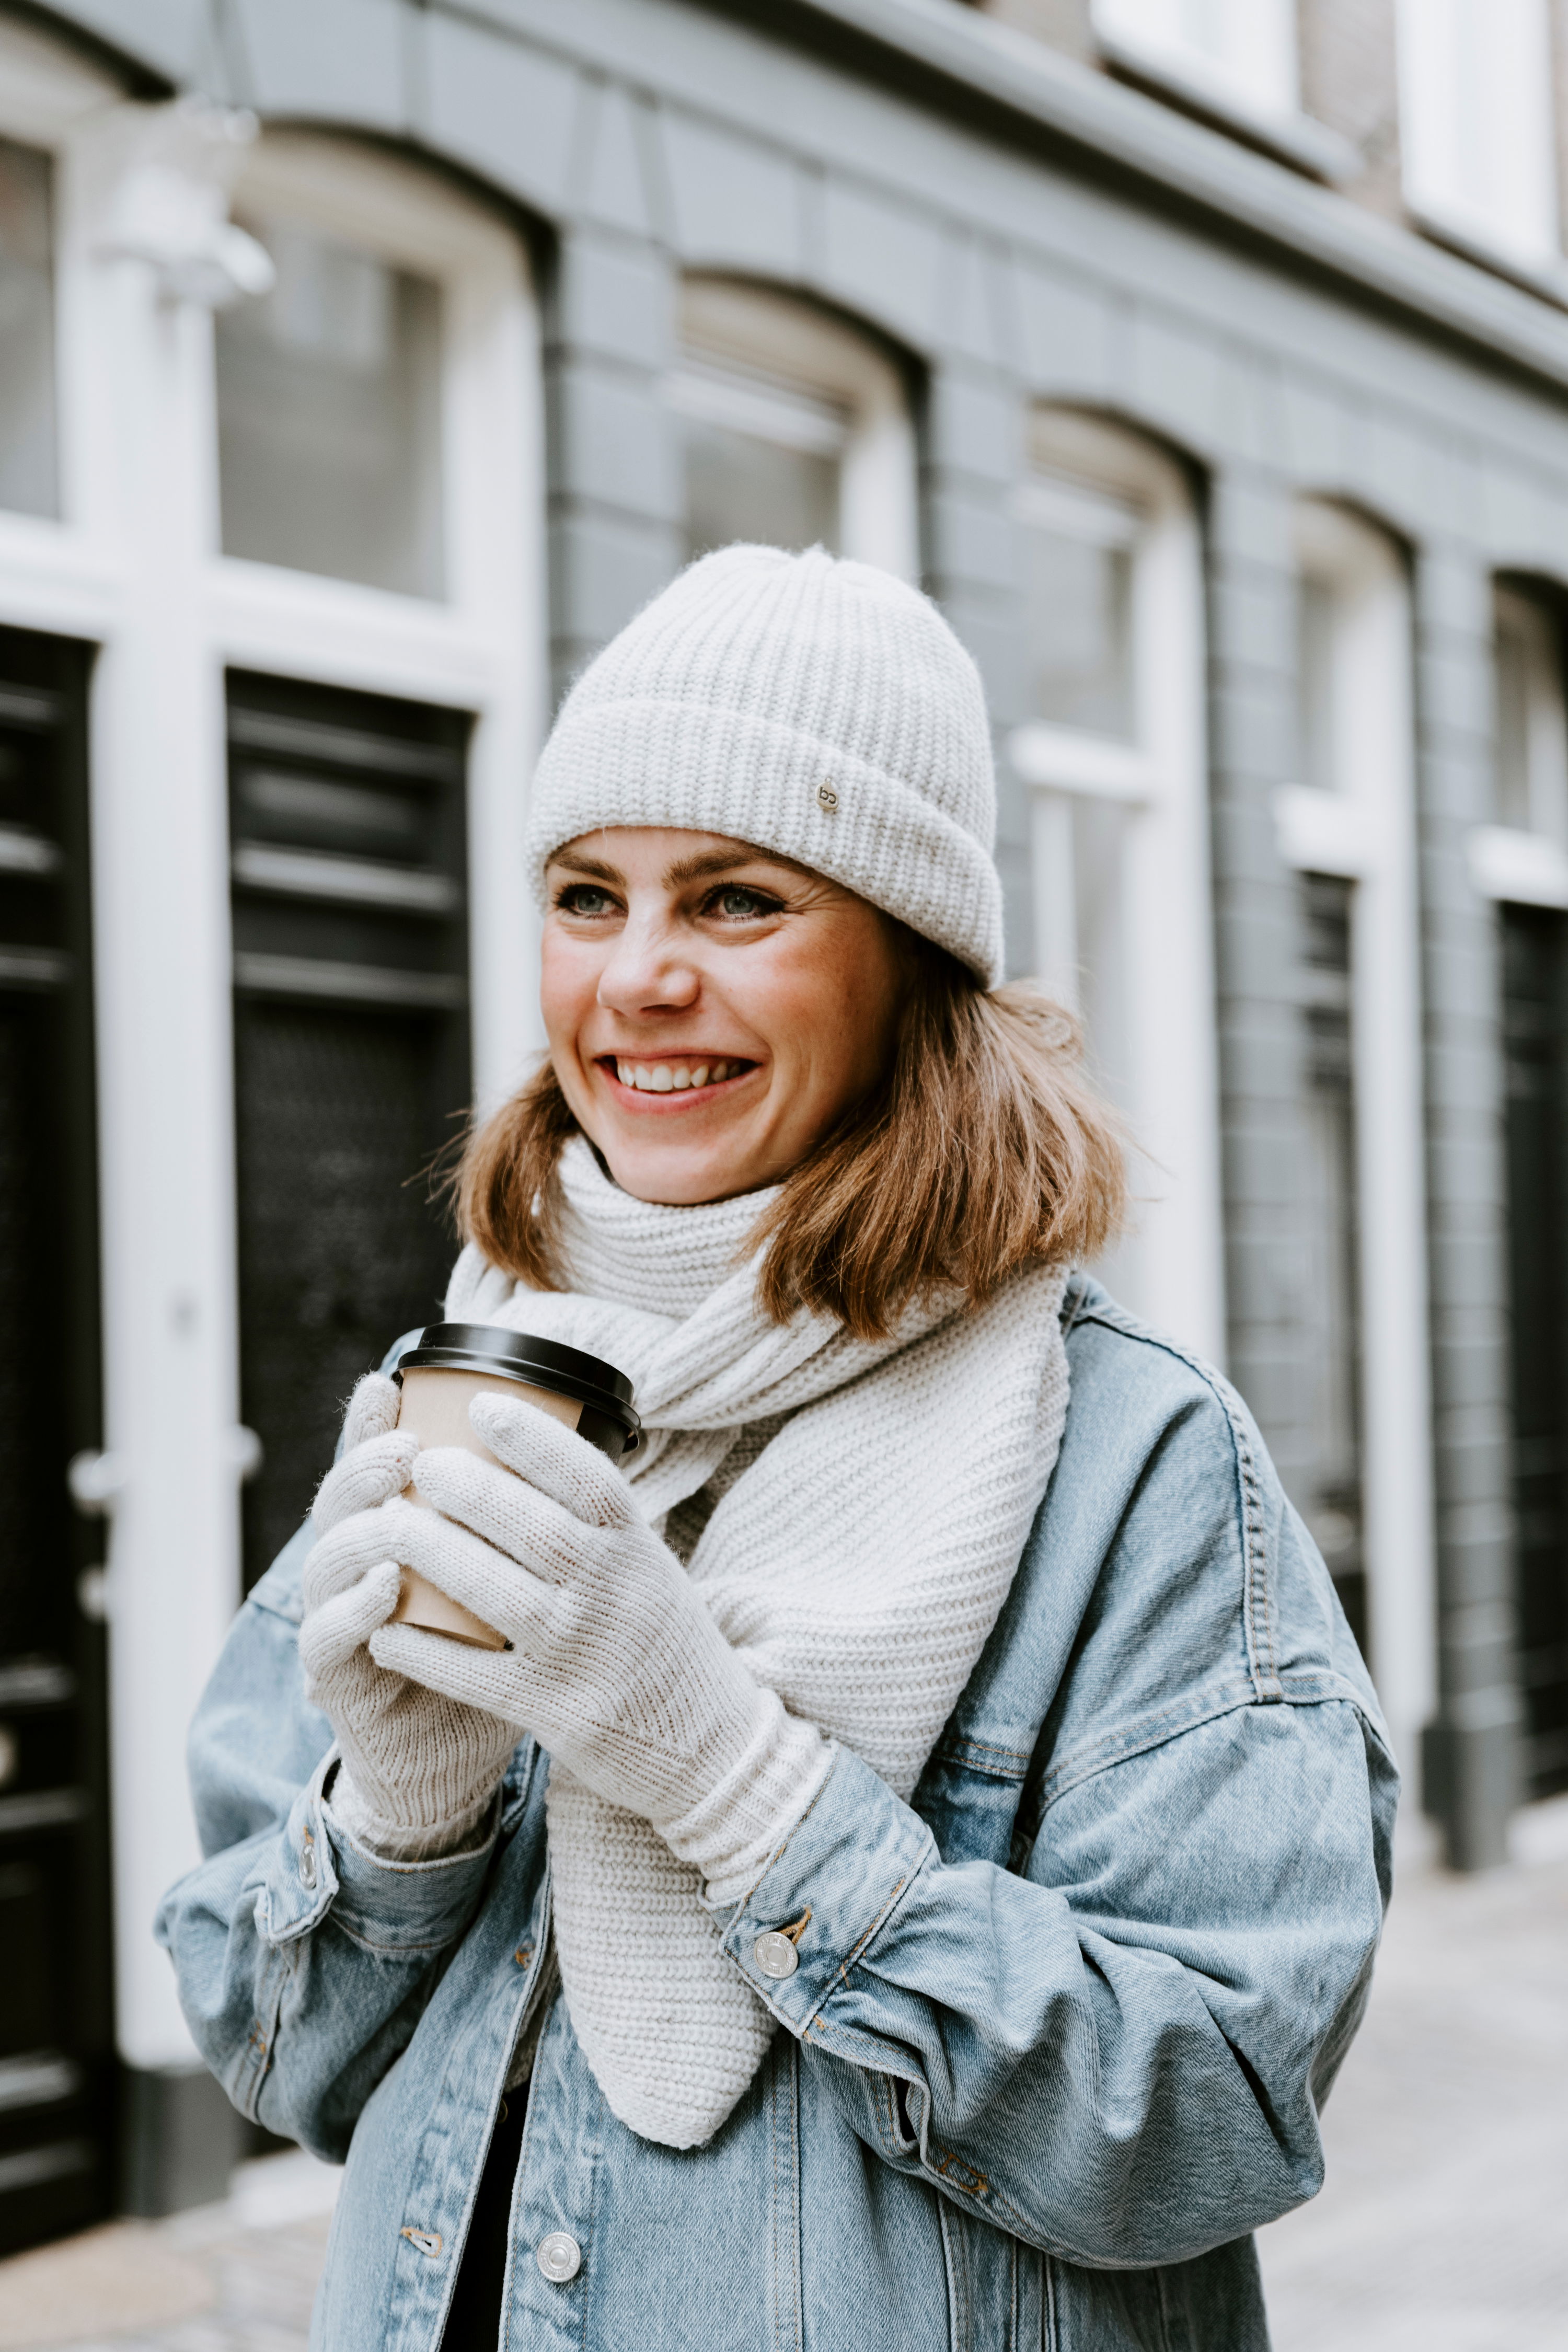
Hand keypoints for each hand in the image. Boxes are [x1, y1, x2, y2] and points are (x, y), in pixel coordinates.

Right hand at [297, 1374, 521, 1857]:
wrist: (457, 1758)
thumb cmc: (493, 1657)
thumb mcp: (510, 1582)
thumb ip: (515, 1524)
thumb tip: (561, 1440)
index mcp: (395, 1535)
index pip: (372, 1470)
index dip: (369, 1427)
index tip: (388, 1386)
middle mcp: (358, 1571)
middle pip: (341, 1502)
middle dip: (366, 1466)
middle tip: (407, 1446)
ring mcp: (339, 1622)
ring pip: (326, 1561)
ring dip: (361, 1531)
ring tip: (398, 1510)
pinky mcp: (336, 1680)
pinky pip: (327, 1639)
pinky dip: (353, 1612)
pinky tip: (384, 1590)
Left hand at [367, 1394, 828, 1889]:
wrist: (711, 1748)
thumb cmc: (669, 1646)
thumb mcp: (652, 1570)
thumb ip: (603, 1528)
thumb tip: (534, 1454)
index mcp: (639, 1551)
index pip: (588, 1479)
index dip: (533, 1437)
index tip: (481, 1404)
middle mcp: (613, 1593)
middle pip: (534, 1527)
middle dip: (470, 1489)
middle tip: (420, 1464)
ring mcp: (582, 1652)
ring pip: (496, 1591)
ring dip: (435, 1554)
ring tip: (389, 1525)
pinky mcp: (554, 1710)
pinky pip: (475, 1675)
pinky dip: (425, 1651)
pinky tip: (384, 1631)